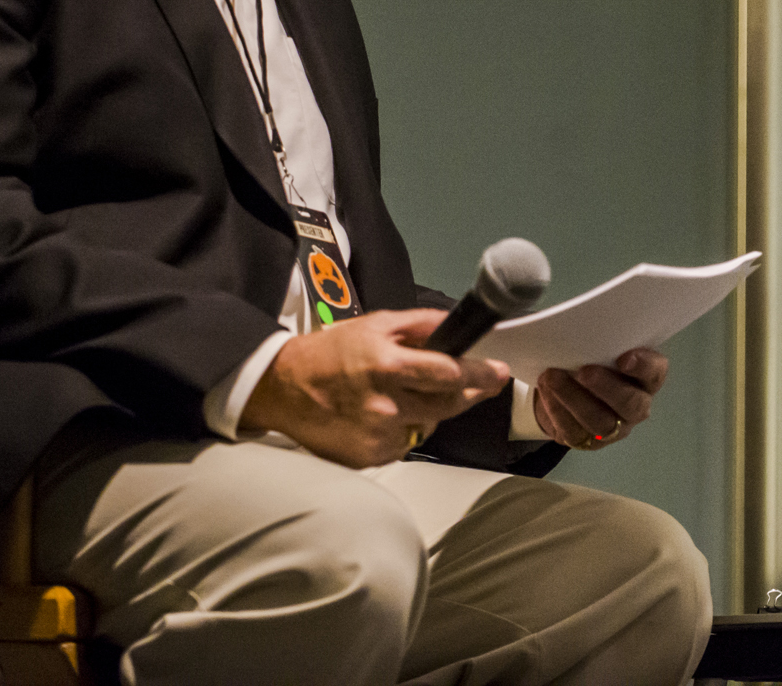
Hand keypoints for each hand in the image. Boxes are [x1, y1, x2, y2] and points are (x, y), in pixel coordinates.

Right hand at [240, 308, 508, 466]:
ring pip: (427, 425)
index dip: (478, 374)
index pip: (447, 373)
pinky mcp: (369, 457)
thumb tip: (458, 324)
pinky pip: (404, 443)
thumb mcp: (375, 325)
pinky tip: (384, 415)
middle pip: (447, 405)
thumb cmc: (330, 352)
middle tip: (484, 384)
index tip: (499, 372)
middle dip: (470, 393)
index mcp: (386, 366)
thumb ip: (420, 324)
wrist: (281, 389)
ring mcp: (377, 435)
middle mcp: (385, 405)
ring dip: (430, 410)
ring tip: (406, 393)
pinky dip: (404, 429)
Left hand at [534, 347, 667, 450]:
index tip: (623, 358)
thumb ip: (600, 342)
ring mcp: (615, 428)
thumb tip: (581, 330)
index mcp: (646, 378)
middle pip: (632, 403)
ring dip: (574, 399)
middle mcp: (637, 405)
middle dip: (607, 387)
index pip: (655, 372)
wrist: (567, 389)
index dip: (643, 367)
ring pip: (601, 422)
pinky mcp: (590, 442)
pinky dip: (557, 410)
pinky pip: (575, 431)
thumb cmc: (590, 359)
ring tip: (552, 378)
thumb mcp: (599, 348)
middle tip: (584, 372)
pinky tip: (546, 392)